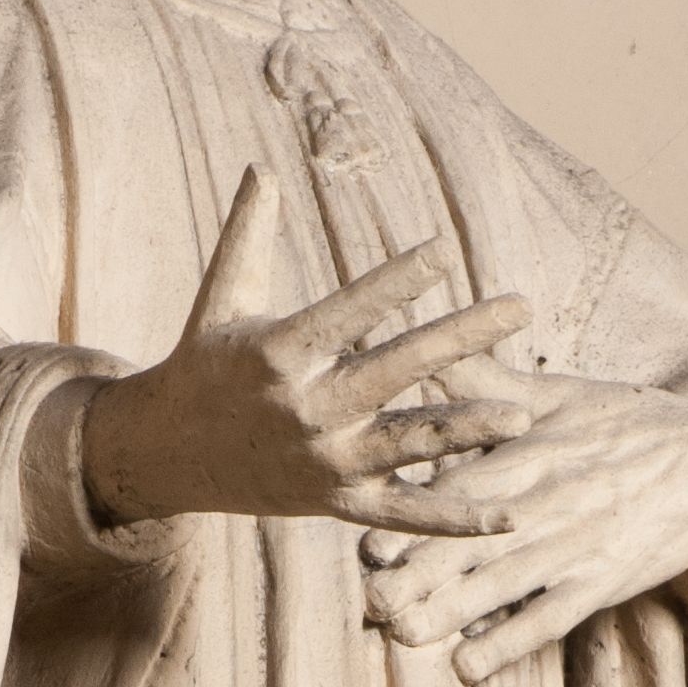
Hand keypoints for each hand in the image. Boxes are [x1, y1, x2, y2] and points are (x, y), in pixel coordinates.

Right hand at [79, 165, 536, 531]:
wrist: (165, 455)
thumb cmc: (202, 363)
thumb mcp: (220, 297)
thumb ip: (247, 233)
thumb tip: (261, 167)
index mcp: (279, 353)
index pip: (347, 312)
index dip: (395, 281)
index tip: (443, 252)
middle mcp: (307, 409)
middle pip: (398, 369)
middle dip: (463, 337)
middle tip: (522, 306)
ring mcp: (326, 462)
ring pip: (409, 444)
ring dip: (467, 430)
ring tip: (522, 417)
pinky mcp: (338, 504)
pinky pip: (406, 513)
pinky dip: (456, 520)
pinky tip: (508, 518)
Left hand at [357, 377, 687, 678]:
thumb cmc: (629, 422)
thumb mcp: (560, 393)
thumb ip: (488, 381)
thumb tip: (428, 345)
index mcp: (531, 453)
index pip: (462, 489)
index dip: (415, 521)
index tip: (369, 544)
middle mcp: (548, 502)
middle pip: (473, 544)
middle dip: (419, 576)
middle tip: (369, 602)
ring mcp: (577, 546)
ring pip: (503, 585)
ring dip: (451, 614)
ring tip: (400, 636)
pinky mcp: (604, 582)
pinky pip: (549, 619)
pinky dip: (508, 644)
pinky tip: (466, 669)